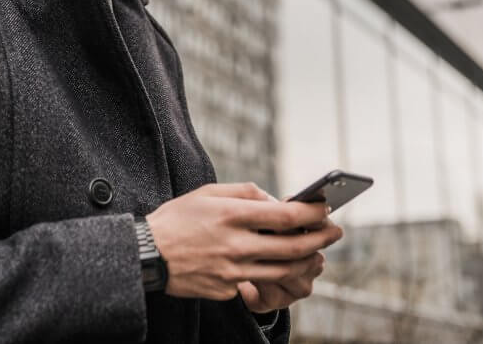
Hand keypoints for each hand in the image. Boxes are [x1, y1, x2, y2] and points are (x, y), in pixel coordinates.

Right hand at [145, 182, 343, 300]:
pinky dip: (274, 274)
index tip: (326, 209)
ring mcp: (232, 271)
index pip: (285, 216)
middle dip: (321, 239)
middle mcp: (235, 245)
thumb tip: (275, 200)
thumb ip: (245, 193)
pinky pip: (257, 282)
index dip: (312, 213)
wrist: (146, 254)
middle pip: (292, 247)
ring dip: (306, 261)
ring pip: (282, 270)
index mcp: (232, 215)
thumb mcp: (208, 193)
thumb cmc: (177, 218)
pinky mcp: (226, 289)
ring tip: (317, 252)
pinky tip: (282, 265)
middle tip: (336, 233)